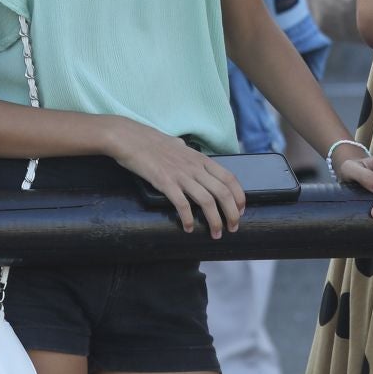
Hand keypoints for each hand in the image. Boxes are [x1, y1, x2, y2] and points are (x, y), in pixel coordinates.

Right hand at [109, 122, 246, 236]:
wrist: (131, 139)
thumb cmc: (153, 142)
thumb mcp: (178, 146)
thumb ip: (188, 154)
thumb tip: (190, 154)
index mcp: (201, 159)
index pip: (229, 178)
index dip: (238, 196)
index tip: (241, 210)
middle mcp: (195, 167)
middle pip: (222, 192)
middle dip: (231, 213)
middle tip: (233, 228)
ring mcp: (181, 175)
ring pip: (206, 200)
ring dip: (214, 221)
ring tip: (215, 234)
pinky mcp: (165, 182)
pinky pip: (182, 204)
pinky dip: (188, 219)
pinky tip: (189, 228)